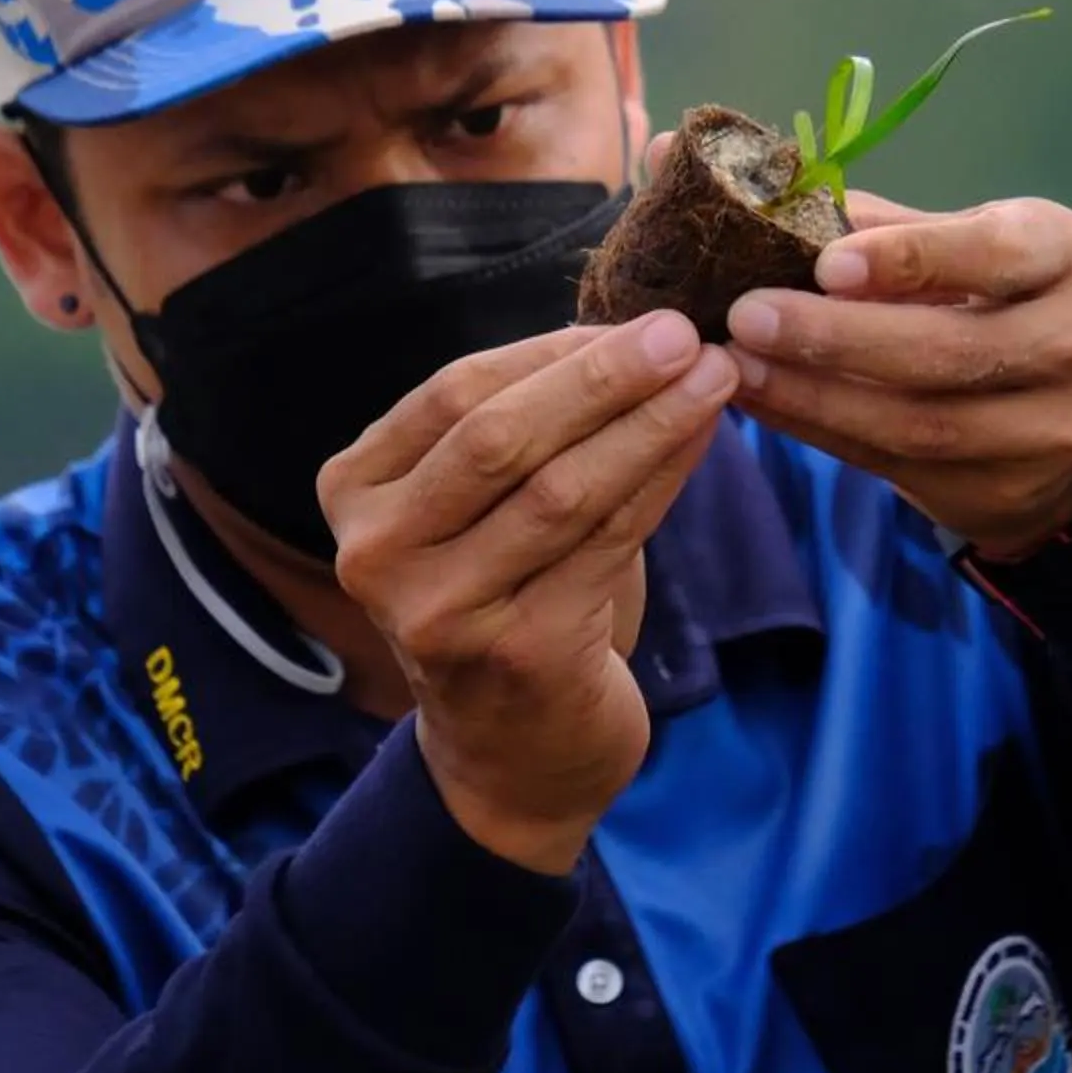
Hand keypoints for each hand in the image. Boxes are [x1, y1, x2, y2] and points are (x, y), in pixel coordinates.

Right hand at [319, 313, 738, 872]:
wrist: (510, 756)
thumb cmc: (506, 600)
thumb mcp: (485, 508)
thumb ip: (527, 424)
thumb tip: (632, 326)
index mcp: (354, 491)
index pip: (455, 394)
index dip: (552, 351)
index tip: (641, 316)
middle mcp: (377, 553)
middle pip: (500, 437)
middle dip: (604, 378)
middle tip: (687, 333)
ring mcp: (439, 612)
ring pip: (561, 490)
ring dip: (650, 424)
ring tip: (718, 378)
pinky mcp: (515, 655)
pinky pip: (606, 544)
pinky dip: (662, 483)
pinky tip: (703, 443)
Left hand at [722, 191, 1071, 558]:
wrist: (1042, 408)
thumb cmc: (978, 295)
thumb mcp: (950, 243)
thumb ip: (878, 227)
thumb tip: (772, 199)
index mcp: (1063, 252)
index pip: (993, 253)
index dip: (909, 258)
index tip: (825, 264)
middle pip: (950, 349)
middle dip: (837, 335)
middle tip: (747, 317)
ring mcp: (1056, 427)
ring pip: (922, 422)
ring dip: (816, 396)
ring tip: (738, 368)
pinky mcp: (1012, 490)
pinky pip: (899, 464)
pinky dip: (821, 432)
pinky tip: (765, 403)